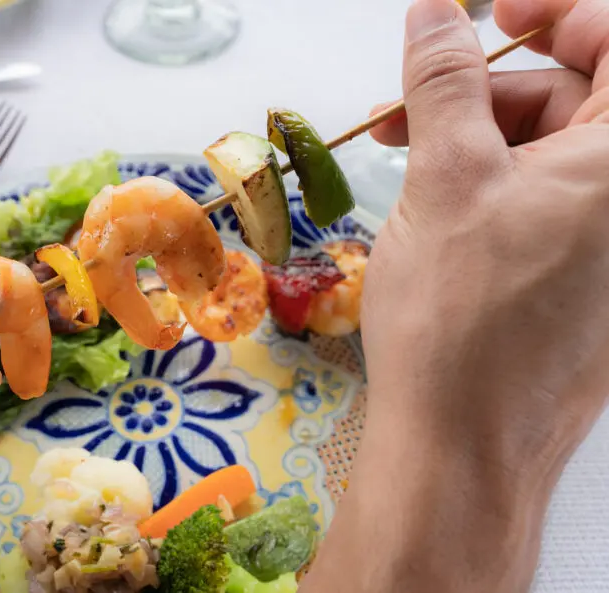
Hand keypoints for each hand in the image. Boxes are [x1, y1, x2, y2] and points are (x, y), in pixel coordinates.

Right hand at [302, 0, 608, 590]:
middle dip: (486, 86)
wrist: (465, 447)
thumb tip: (436, 14)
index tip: (486, 14)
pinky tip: (436, 205)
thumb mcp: (447, 177)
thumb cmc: (461, 319)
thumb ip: (446, 80)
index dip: (550, 11)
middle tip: (407, 105)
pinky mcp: (591, 281)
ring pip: (551, 152)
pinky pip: (548, 203)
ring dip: (475, 139)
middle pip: (577, 95)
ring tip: (402, 160)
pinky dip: (492, 186)